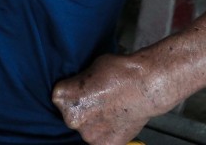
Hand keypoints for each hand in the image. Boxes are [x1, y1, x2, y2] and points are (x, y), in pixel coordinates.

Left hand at [52, 54, 166, 144]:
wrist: (146, 86)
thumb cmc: (119, 71)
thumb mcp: (90, 68)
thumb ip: (79, 83)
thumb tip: (78, 88)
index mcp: (62, 98)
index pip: (59, 98)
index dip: (73, 92)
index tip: (84, 89)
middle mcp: (71, 119)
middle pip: (71, 115)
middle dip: (82, 109)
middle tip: (99, 101)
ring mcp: (88, 135)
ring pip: (86, 130)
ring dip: (94, 123)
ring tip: (111, 110)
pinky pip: (101, 139)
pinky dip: (107, 132)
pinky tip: (116, 120)